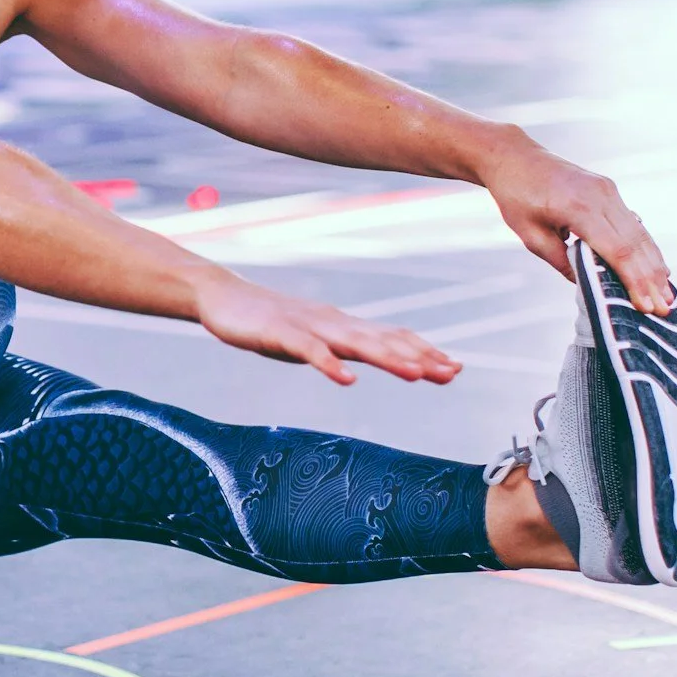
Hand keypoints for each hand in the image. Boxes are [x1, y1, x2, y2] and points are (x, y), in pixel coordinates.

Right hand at [195, 273, 461, 386]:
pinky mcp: (280, 334)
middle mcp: (333, 323)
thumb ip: (340, 348)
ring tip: (416, 375)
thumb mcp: (312, 337)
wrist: (222, 296)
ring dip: (388, 359)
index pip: (391, 337)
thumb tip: (370, 361)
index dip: (424, 352)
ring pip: (354, 343)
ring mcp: (308, 327)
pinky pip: (309, 351)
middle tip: (452, 372)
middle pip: (383, 341)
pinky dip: (330, 365)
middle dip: (419, 357)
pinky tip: (346, 380)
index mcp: (342, 326)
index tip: (454, 369)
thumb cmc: (268, 321)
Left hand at [476, 134, 674, 313]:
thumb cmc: (516, 196)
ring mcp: (608, 190)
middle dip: (651, 279)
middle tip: (665, 308)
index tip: (647, 305)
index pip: (617, 250)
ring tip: (667, 294)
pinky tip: (656, 267)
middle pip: (635, 243)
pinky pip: (632, 222)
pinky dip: (645, 247)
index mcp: (579, 207)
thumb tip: (588, 284)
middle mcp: (601, 196)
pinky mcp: (609, 190)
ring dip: (654, 264)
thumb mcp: (529, 234)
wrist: (515, 157)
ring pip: (640, 232)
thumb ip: (560, 260)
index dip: (634, 280)